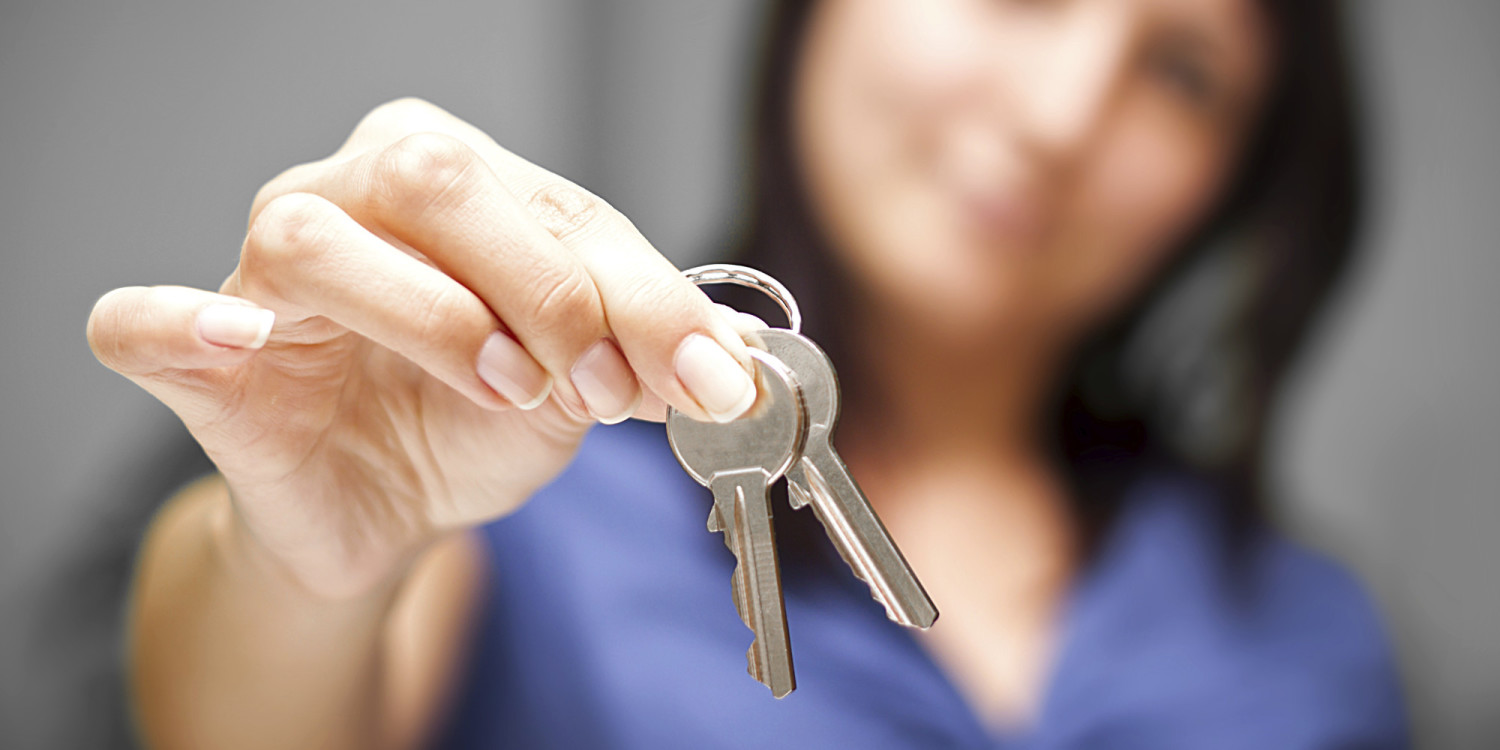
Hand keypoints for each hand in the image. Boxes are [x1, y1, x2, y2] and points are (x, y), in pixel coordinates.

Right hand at [87, 98, 760, 599]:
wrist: (392, 504)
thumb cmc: (478, 420)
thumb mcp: (582, 383)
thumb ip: (641, 352)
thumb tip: (735, 364)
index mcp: (457, 178)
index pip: (553, 201)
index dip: (642, 292)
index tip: (707, 377)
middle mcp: (352, 192)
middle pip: (435, 181)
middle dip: (543, 290)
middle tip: (595, 383)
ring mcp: (260, 271)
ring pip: (312, 241)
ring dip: (428, 317)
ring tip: (503, 389)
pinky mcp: (196, 359)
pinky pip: (146, 324)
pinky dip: (182, 327)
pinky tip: (242, 344)